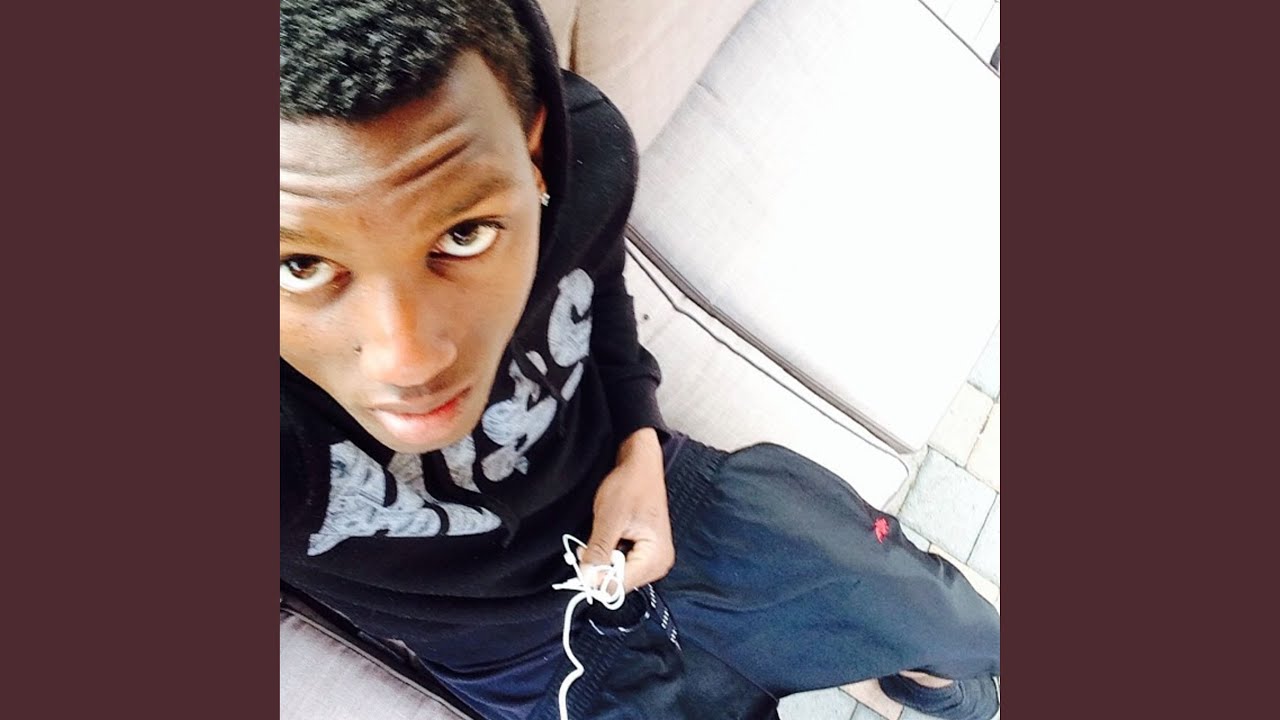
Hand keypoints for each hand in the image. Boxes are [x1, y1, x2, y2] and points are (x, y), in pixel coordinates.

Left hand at [580, 428, 672, 591]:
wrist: (640, 464)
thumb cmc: (630, 485)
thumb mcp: (609, 518)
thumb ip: (599, 551)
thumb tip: (586, 578)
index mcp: (656, 557)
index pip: (620, 585)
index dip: (596, 577)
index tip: (580, 562)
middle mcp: (659, 563)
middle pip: (619, 583)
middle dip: (599, 569)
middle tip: (585, 548)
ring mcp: (653, 559)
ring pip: (618, 575)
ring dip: (602, 562)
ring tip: (598, 538)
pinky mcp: (645, 553)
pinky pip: (622, 565)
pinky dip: (608, 556)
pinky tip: (605, 539)